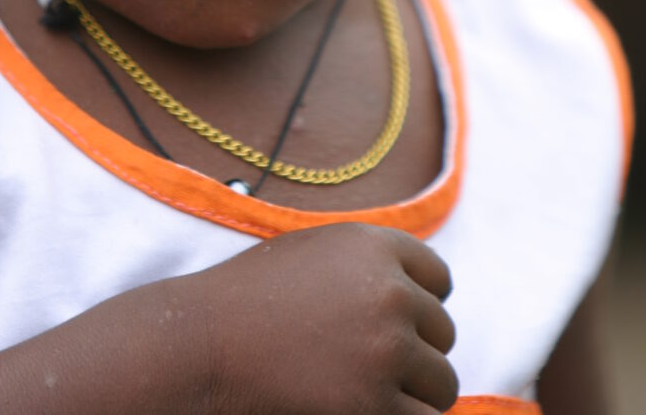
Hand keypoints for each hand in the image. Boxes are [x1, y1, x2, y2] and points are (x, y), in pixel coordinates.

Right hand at [193, 222, 457, 414]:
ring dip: (414, 393)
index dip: (420, 304)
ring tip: (368, 393)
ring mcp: (386, 350)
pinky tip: (364, 412)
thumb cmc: (250, 299)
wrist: (202, 345)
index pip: (439, 279)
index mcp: (375, 246)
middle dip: (415, 351)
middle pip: (443, 333)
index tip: (394, 324)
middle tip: (368, 365)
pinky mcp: (373, 405)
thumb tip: (423, 293)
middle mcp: (390, 292)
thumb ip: (369, 265)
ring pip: (441, 383)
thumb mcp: (313, 253)